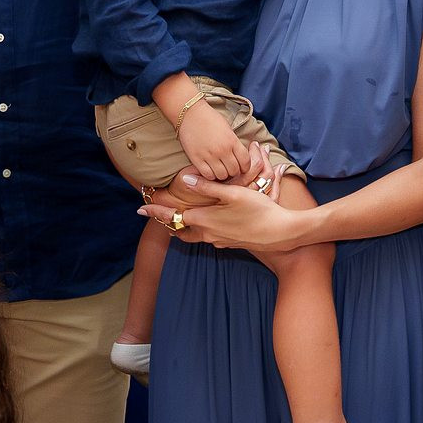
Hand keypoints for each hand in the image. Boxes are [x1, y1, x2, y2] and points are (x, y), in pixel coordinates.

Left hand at [140, 170, 313, 252]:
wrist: (281, 233)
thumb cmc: (259, 210)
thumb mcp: (233, 193)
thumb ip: (208, 187)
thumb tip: (185, 179)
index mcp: (205, 220)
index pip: (173, 217)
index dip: (156, 212)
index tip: (140, 209)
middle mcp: (208, 234)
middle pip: (180, 230)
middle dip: (167, 223)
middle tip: (155, 215)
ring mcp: (220, 241)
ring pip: (194, 235)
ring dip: (183, 227)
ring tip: (176, 220)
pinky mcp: (230, 243)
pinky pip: (208, 237)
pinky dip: (199, 230)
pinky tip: (206, 222)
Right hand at [176, 100, 249, 180]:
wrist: (190, 113)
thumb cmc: (210, 118)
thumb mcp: (227, 128)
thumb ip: (234, 143)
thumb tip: (239, 157)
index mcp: (232, 141)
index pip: (245, 162)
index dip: (245, 166)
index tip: (241, 166)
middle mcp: (222, 150)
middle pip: (234, 171)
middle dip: (234, 171)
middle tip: (229, 168)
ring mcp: (209, 155)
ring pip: (222, 175)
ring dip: (222, 174)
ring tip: (219, 169)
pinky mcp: (196, 159)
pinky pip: (208, 175)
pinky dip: (210, 175)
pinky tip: (209, 169)